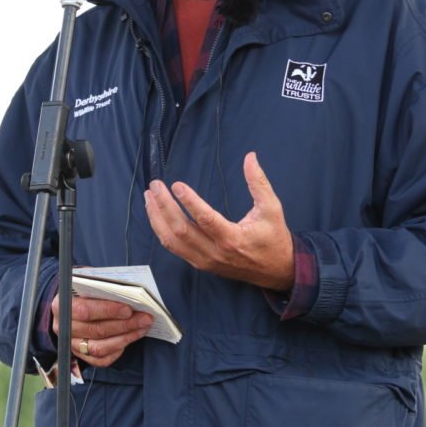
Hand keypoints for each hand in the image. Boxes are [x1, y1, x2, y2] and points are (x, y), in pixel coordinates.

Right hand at [51, 294, 153, 367]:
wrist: (71, 302)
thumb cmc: (84, 289)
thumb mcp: (88, 281)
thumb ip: (103, 286)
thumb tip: (129, 293)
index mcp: (61, 305)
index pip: (85, 311)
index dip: (108, 311)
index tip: (128, 309)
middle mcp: (63, 327)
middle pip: (96, 330)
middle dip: (124, 325)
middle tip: (145, 318)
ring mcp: (71, 344)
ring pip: (99, 348)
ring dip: (125, 338)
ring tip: (142, 328)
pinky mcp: (80, 355)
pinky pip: (100, 359)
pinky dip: (117, 350)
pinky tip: (131, 338)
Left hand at [144, 151, 294, 289]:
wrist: (276, 270)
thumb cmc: (274, 237)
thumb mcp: (272, 208)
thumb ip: (259, 182)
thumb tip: (250, 157)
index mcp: (233, 238)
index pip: (205, 219)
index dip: (189, 201)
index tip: (176, 185)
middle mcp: (216, 252)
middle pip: (181, 230)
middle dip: (164, 206)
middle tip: (155, 185)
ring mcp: (205, 260)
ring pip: (172, 241)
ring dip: (157, 219)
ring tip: (149, 198)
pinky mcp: (201, 264)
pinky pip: (175, 248)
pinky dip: (162, 231)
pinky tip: (156, 215)